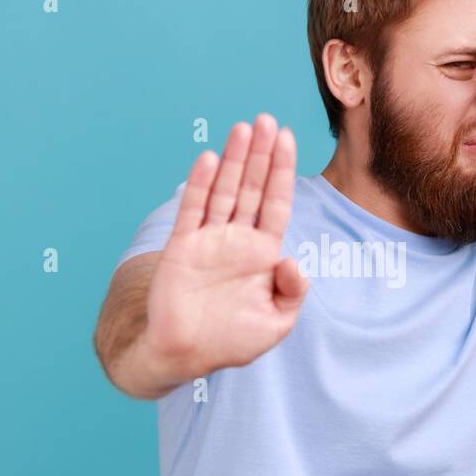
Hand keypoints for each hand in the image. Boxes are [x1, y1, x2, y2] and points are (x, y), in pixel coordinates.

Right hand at [141, 113, 307, 383]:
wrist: (185, 355)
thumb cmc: (232, 342)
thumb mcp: (277, 322)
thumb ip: (292, 292)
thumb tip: (292, 261)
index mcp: (263, 253)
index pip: (276, 203)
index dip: (282, 171)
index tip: (288, 138)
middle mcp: (237, 239)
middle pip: (251, 187)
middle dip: (260, 155)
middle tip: (267, 120)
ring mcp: (209, 240)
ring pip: (224, 191)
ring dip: (233, 160)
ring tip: (243, 128)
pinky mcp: (182, 246)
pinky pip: (192, 211)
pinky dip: (200, 185)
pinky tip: (209, 159)